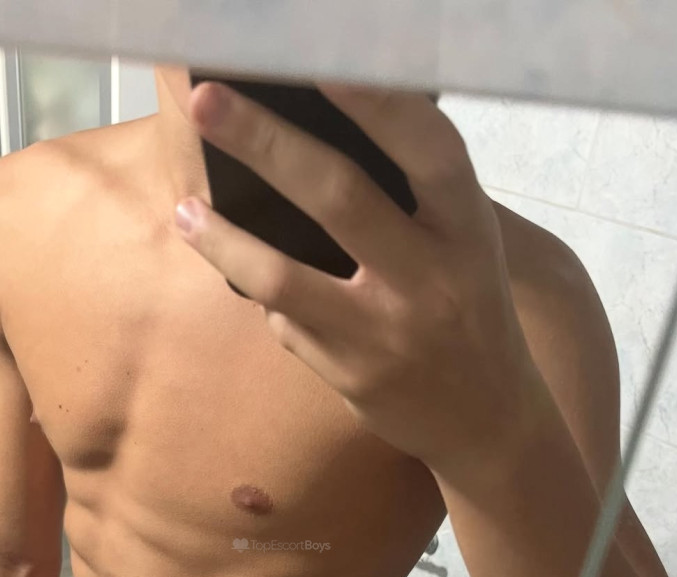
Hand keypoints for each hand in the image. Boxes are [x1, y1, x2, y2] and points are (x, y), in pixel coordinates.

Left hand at [175, 80, 548, 483]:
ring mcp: (388, 333)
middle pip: (338, 197)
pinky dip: (270, 301)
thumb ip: (414, 199)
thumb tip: (316, 135)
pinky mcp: (354, 377)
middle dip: (264, 142)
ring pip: (284, 279)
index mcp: (467, 229)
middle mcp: (432, 278)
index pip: (425, 149)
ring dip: (224, 242)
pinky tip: (262, 289)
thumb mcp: (466, 246)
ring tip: (186, 211)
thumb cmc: (470, 310)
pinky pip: (288, 326)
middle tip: (204, 101)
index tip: (315, 57)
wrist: (490, 419)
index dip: (374, 99)